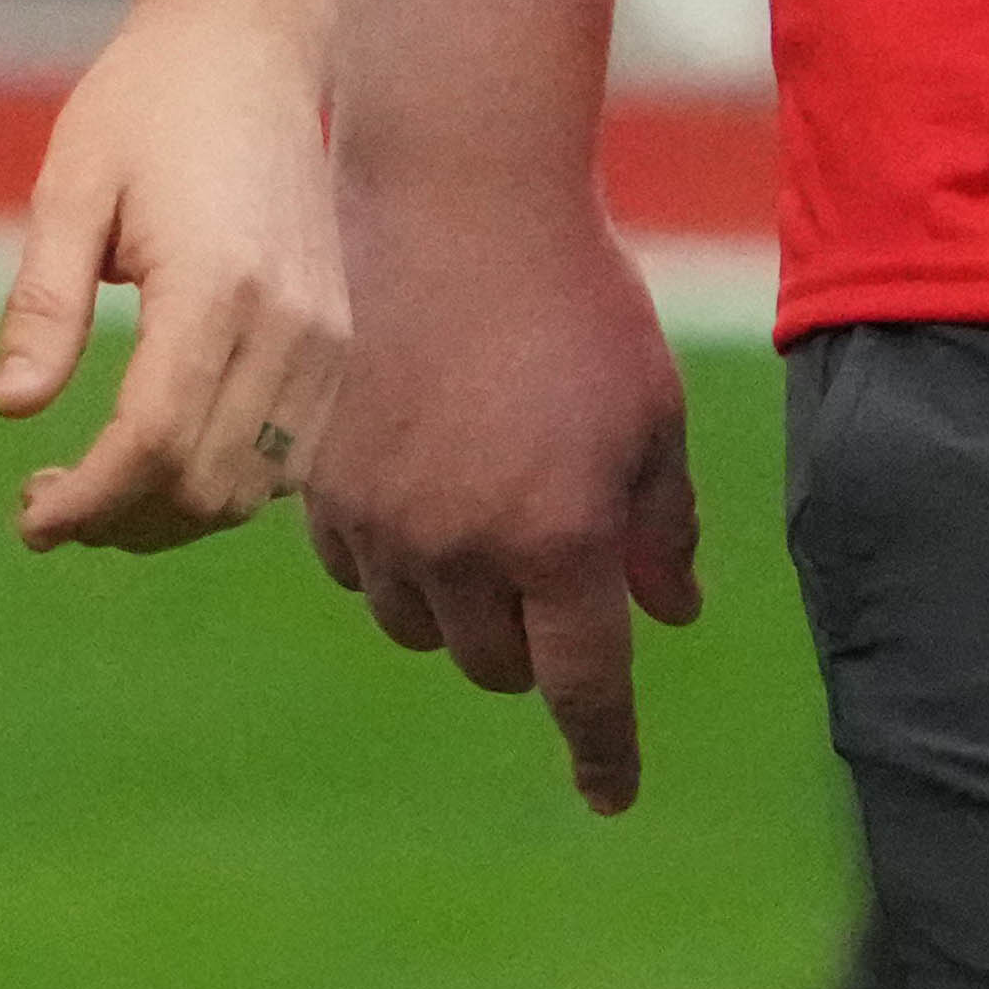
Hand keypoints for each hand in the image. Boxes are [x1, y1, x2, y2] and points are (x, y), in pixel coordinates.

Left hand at [0, 0, 342, 550]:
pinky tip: (164, 461)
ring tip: (96, 493)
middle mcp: (289, 324)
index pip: (152, 443)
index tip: (30, 521)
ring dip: (174, 515)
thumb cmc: (146, 104)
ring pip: (256, 486)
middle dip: (122, 520)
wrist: (251, 45)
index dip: (88, 502)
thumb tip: (11, 408)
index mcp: (215, 285)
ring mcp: (327, 336)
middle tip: (45, 507)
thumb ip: (44, 304)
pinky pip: (294, 454)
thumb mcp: (70, 188)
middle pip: (207, 483)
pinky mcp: (340, 338)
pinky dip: (227, 483)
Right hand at [302, 168, 702, 811]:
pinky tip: (419, 499)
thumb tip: (671, 611)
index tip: (610, 797)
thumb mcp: (651, 411)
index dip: (604, 753)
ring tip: (487, 532)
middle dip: (536, 648)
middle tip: (557, 586)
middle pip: (497, 666)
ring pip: (420, 626)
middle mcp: (461, 546)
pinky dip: (394, 562)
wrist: (451, 192)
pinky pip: (356, 569)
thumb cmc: (577, 296)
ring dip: (462, 609)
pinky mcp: (317, 476)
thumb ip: (662, 526)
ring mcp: (378, 516)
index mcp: (560, 540)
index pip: (586, 689)